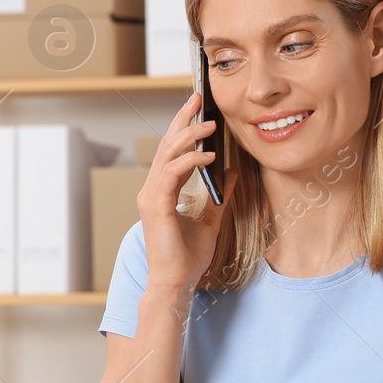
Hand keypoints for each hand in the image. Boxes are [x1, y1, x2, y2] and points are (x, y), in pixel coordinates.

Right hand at [139, 92, 234, 293]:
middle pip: (166, 145)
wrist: (176, 283)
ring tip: (209, 124)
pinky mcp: (157, 206)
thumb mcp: (210, 221)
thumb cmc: (187, 258)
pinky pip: (172, 174)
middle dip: (183, 119)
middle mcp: (152, 190)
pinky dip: (190, 161)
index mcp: (161, 191)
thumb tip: (231, 174)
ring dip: (189, 136)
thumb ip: (219, 197)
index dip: (183, 127)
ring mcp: (151, 197)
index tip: (198, 109)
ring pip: (168, 155)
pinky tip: (208, 156)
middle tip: (198, 98)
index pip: (171, 151)